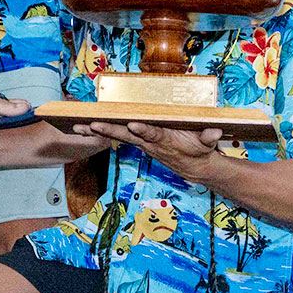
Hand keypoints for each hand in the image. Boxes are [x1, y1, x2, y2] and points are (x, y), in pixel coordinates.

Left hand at [73, 121, 223, 181]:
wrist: (194, 167)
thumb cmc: (200, 151)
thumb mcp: (207, 144)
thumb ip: (209, 137)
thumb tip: (214, 132)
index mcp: (164, 140)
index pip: (152, 134)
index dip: (142, 130)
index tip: (132, 125)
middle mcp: (148, 143)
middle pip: (125, 135)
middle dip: (107, 130)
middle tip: (90, 125)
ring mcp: (141, 143)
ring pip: (116, 135)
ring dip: (96, 131)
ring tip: (78, 127)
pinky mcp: (137, 142)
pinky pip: (116, 135)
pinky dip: (100, 131)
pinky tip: (84, 127)